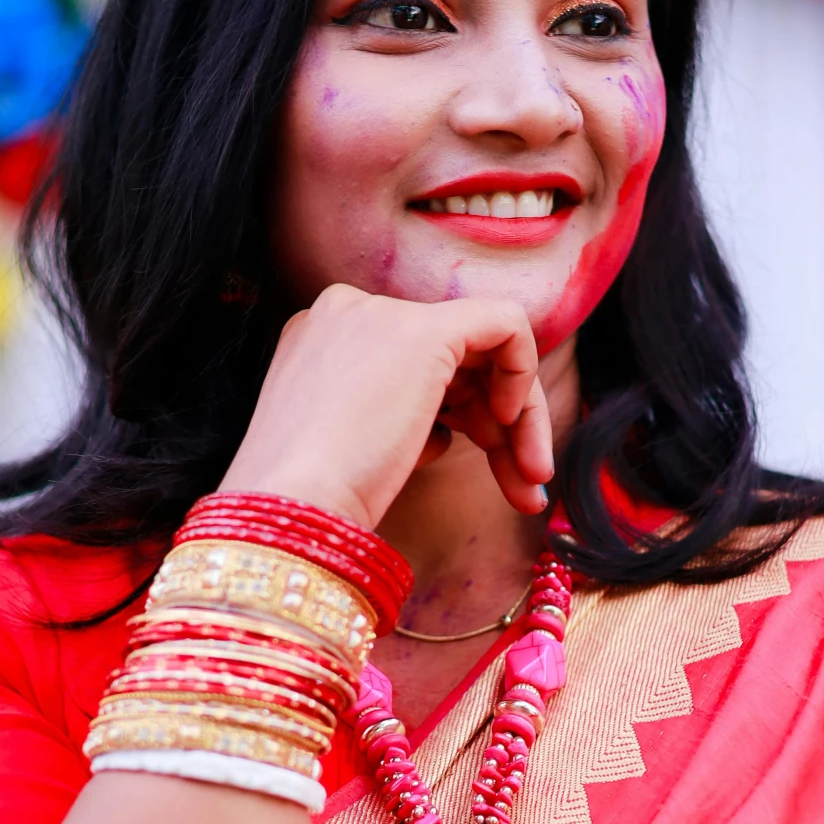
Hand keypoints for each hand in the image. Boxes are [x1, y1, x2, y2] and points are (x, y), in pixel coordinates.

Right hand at [220, 285, 554, 528]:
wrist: (294, 508)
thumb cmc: (314, 504)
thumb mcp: (354, 450)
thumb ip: (397, 423)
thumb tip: (446, 430)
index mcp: (322, 340)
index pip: (418, 365)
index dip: (463, 415)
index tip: (483, 466)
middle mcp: (347, 314)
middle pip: (455, 360)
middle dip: (498, 424)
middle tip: (524, 486)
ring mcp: (382, 316)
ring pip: (484, 351)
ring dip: (519, 421)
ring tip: (529, 482)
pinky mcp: (425, 331)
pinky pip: (506, 324)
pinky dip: (523, 373)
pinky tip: (511, 427)